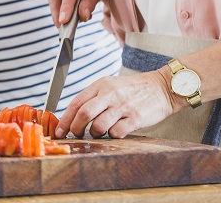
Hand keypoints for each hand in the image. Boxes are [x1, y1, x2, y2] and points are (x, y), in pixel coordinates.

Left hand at [54, 69, 175, 138]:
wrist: (161, 87)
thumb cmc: (133, 89)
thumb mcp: (111, 85)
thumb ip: (94, 98)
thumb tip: (74, 117)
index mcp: (101, 85)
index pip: (76, 102)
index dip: (65, 119)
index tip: (59, 131)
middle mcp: (110, 94)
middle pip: (84, 114)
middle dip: (75, 129)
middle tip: (76, 135)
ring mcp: (123, 106)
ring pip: (98, 126)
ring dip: (95, 133)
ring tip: (100, 132)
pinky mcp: (135, 118)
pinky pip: (116, 132)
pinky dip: (112, 135)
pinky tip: (116, 131)